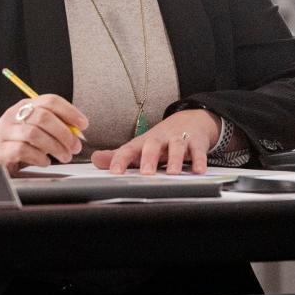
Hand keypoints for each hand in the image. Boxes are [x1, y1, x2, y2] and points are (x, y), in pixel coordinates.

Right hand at [0, 95, 87, 172]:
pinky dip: (39, 157)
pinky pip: (22, 150)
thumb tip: (78, 132)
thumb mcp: (32, 126)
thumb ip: (53, 126)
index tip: (83, 124)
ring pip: (34, 134)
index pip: (50, 100)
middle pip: (43, 117)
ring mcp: (5, 132)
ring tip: (63, 156)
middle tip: (74, 147)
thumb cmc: (14, 140)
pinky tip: (45, 161)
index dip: (70, 111)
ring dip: (54, 147)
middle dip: (64, 133)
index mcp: (25, 105)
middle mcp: (14, 115)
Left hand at [91, 109, 220, 174]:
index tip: (114, 172)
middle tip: (146, 173)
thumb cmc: (161, 139)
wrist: (189, 121)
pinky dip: (199, 161)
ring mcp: (179, 139)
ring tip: (173, 173)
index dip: (120, 160)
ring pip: (177, 147)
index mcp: (144, 142)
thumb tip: (95, 159)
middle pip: (153, 145)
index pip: (128, 149)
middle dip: (149, 158)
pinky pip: (198, 151)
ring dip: (175, 159)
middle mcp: (160, 139)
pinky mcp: (196, 143)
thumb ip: (120, 155)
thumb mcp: (140, 146)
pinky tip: (198, 171)